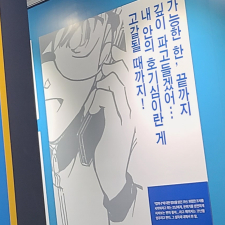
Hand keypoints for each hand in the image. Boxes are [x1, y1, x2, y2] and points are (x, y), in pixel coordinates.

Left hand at [87, 49, 135, 200]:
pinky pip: (107, 100)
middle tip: (102, 69)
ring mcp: (126, 117)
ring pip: (115, 85)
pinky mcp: (117, 125)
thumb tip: (101, 89)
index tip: (113, 50)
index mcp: (131, 109)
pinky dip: (97, 99)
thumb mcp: (111, 125)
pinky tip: (92, 111)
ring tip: (94, 101)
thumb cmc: (110, 150)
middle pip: (124, 75)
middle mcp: (132, 110)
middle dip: (111, 66)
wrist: (114, 174)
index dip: (122, 60)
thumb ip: (109, 107)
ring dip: (101, 85)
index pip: (130, 77)